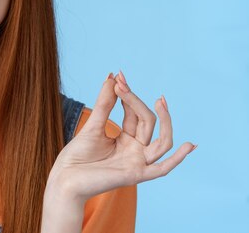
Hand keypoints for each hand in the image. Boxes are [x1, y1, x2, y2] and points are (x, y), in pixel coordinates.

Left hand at [47, 70, 195, 202]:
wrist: (65, 178)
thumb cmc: (77, 155)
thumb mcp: (92, 125)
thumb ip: (105, 103)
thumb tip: (112, 77)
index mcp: (126, 139)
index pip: (136, 114)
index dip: (129, 94)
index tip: (119, 76)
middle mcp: (135, 150)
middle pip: (148, 122)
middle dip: (136, 101)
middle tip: (122, 83)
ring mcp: (137, 162)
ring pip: (162, 142)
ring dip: (165, 121)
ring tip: (160, 101)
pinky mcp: (135, 175)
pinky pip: (161, 169)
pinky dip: (177, 159)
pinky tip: (189, 145)